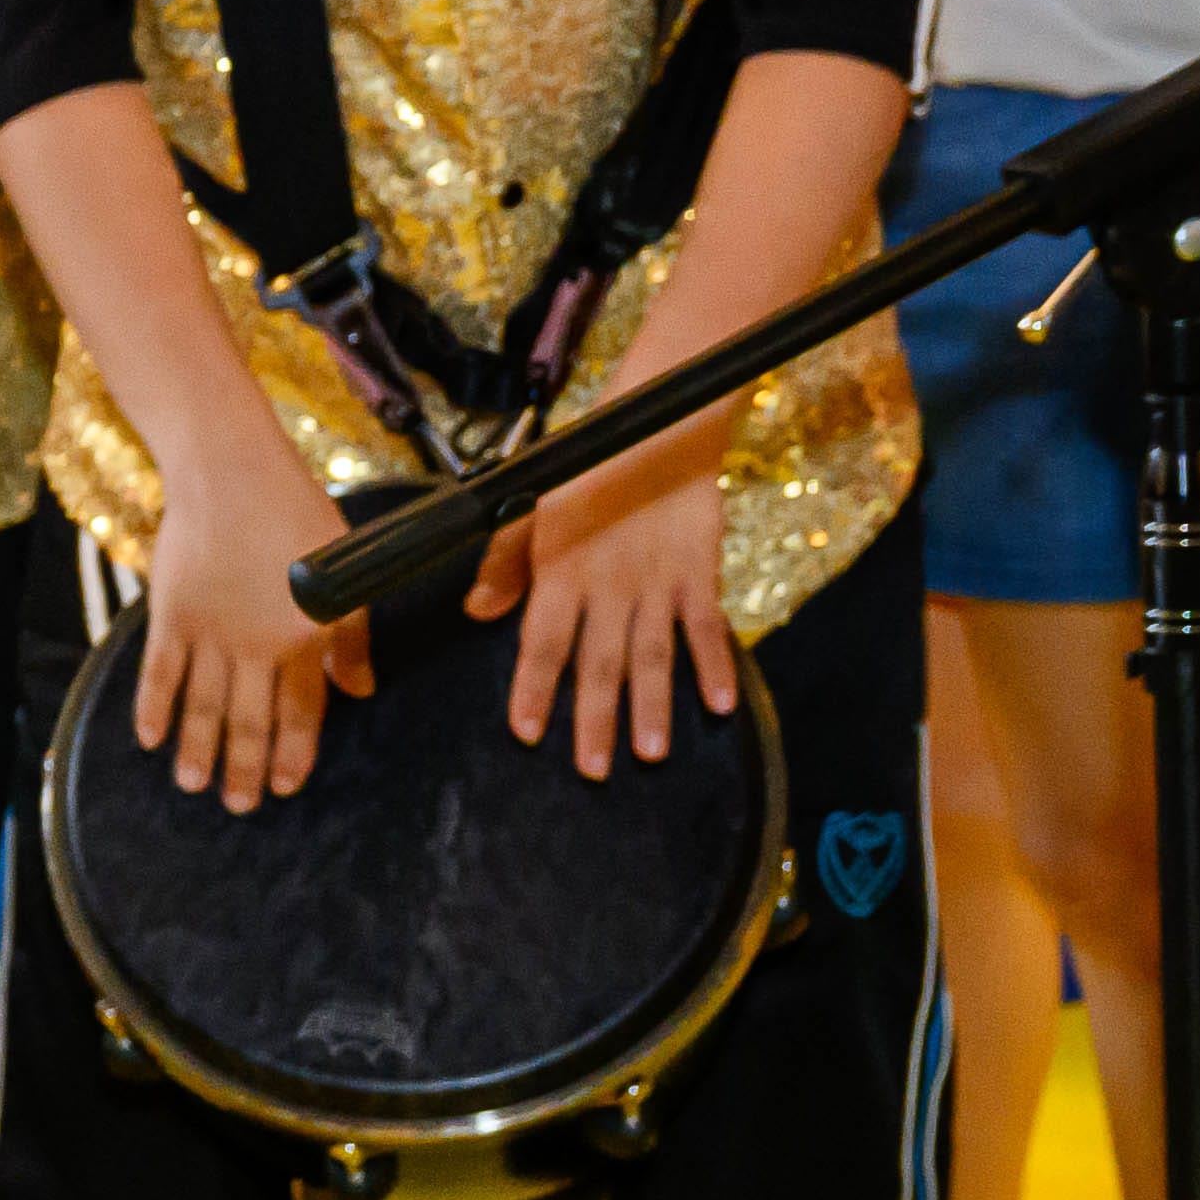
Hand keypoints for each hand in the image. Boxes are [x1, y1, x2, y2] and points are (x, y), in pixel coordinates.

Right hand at [129, 428, 373, 810]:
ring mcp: (211, 632)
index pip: (302, 710)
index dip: (295, 751)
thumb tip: (361, 690)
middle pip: (251, 720)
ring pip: (205, 706)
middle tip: (240, 806)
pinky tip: (150, 738)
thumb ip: (352, 636)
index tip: (287, 785)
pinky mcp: (173, 615)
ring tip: (194, 786)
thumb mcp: (344, 575)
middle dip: (246, 767)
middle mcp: (256, 644)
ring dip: (200, 750)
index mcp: (303, 635)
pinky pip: (160, 673)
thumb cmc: (294, 513)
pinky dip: (154, 707)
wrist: (233, 473)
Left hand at [476, 441, 743, 774]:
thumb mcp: (529, 509)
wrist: (655, 430)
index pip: (543, 642)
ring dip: (652, 706)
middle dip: (594, 720)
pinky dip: (715, 665)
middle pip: (599, 662)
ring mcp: (657, 583)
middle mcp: (608, 586)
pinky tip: (721, 706)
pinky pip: (708, 626)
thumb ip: (503, 563)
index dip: (534, 688)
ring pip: (653, 654)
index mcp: (561, 572)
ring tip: (651, 753)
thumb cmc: (585, 474)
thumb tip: (478, 612)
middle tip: (593, 770)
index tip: (527, 732)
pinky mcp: (699, 573)